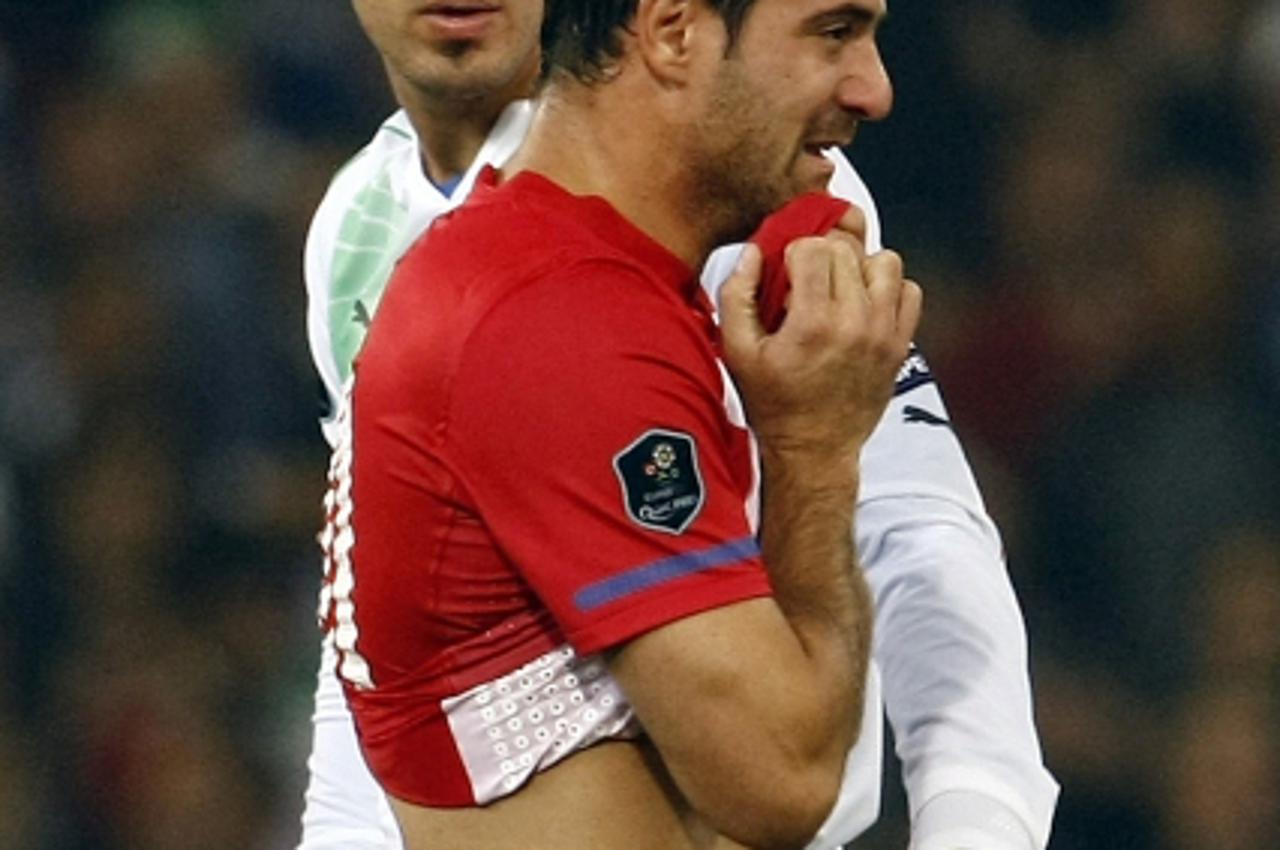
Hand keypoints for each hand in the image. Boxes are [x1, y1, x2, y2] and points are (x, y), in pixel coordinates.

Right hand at [719, 237, 921, 459]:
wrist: (813, 449)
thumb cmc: (775, 404)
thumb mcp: (737, 352)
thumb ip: (737, 295)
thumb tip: (753, 254)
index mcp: (812, 323)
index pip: (814, 248)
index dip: (794, 254)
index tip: (788, 278)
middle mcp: (854, 323)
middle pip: (846, 250)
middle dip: (823, 258)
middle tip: (808, 286)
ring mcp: (883, 333)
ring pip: (884, 262)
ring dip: (859, 268)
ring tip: (840, 290)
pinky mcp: (900, 344)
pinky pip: (910, 290)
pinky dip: (889, 290)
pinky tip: (864, 305)